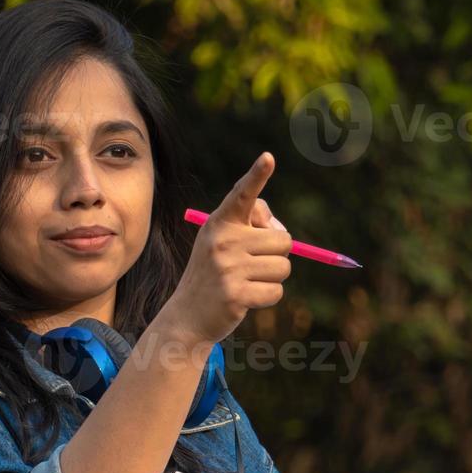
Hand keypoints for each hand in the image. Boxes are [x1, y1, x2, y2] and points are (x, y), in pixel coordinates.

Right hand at [161, 152, 291, 346]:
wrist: (188, 315)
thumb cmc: (214, 274)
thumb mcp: (223, 243)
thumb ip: (252, 228)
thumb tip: (281, 233)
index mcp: (220, 223)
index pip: (243, 195)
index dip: (257, 175)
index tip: (269, 157)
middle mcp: (223, 241)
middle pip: (283, 240)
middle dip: (277, 255)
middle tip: (252, 264)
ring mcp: (228, 268)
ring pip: (284, 267)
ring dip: (273, 277)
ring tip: (247, 281)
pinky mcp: (236, 294)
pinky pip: (276, 291)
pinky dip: (268, 297)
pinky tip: (246, 299)